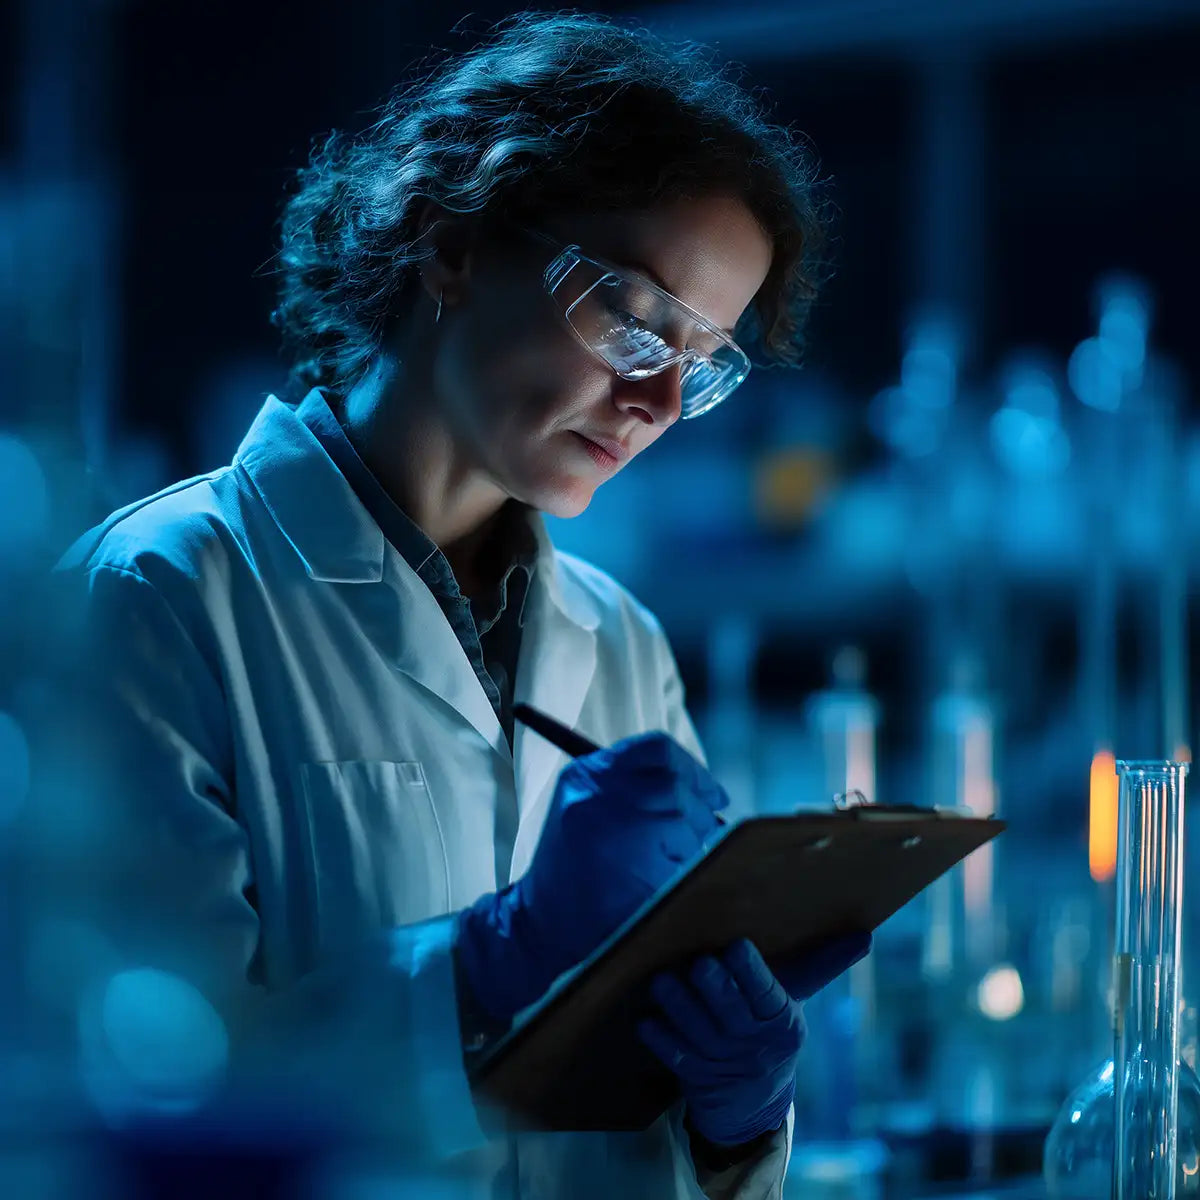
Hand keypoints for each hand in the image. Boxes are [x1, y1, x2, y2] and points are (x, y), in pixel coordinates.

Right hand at [457, 732, 728, 1021]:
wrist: (540, 925)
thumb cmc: (571, 868)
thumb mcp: (585, 809)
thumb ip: (630, 787)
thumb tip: (700, 788)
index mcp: (586, 775)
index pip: (656, 749)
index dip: (692, 770)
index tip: (712, 794)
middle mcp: (598, 794)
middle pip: (675, 786)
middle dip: (698, 813)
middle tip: (699, 836)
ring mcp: (619, 831)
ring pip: (685, 824)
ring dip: (690, 847)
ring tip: (668, 864)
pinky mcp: (638, 870)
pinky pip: (684, 863)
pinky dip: (683, 875)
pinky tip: (660, 886)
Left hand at [638, 934, 869, 1147]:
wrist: (755, 1103)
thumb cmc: (772, 1029)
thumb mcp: (797, 1000)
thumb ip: (821, 965)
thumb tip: (866, 934)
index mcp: (782, 1021)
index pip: (768, 995)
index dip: (752, 973)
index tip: (737, 947)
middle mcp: (753, 1044)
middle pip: (731, 1015)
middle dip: (715, 989)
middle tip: (700, 964)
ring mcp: (722, 1062)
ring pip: (699, 1035)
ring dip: (679, 1008)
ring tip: (662, 982)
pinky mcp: (695, 1077)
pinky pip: (676, 1058)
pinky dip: (661, 1040)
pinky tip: (647, 1021)